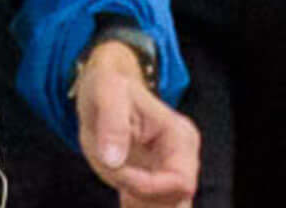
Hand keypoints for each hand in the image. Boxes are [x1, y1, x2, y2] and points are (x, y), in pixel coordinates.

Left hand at [74, 43, 198, 207]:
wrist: (103, 93)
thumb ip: (112, 123)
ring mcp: (170, 173)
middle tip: (119, 178)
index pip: (179, 182)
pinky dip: (138, 207)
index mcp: (179, 136)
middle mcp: (183, 158)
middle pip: (175, 203)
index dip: (146, 187)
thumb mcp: (107, 94)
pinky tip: (123, 192)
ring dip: (140, 205)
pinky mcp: (155, 185)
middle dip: (144, 200)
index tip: (118, 171)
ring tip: (120, 179)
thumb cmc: (109, 89)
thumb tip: (114, 160)